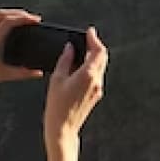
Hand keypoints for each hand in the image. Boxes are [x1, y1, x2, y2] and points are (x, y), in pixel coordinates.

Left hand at [0, 8, 44, 99]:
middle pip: (2, 14)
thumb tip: (38, 73)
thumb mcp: (3, 76)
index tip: (36, 21)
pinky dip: (3, 20)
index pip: (8, 21)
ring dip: (10, 14)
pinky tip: (10, 28)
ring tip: (23, 19)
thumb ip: (22, 74)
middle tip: (33, 19)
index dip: (24, 18)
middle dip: (19, 13)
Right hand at [44, 27, 106, 144]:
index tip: (89, 32)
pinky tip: (79, 68)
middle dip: (95, 47)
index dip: (95, 39)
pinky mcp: (95, 95)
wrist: (63, 128)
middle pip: (102, 58)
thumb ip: (65, 60)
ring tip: (81, 52)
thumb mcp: (57, 79)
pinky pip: (96, 76)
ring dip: (93, 57)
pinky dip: (91, 68)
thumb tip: (70, 48)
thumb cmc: (57, 106)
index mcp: (88, 74)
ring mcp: (98, 89)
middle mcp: (96, 81)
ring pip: (100, 67)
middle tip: (87, 39)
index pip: (98, 51)